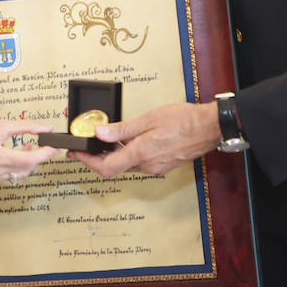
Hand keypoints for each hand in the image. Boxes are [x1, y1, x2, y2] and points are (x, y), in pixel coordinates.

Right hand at [0, 112, 60, 184]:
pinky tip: (14, 154)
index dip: (45, 154)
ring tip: (27, 147)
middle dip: (37, 157)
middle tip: (44, 145)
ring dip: (27, 162)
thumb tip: (46, 128)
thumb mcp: (1, 124)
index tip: (54, 148)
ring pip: (18, 174)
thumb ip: (26, 127)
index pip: (29, 160)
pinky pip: (8, 176)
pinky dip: (15, 167)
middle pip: (26, 169)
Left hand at [69, 101, 220, 177]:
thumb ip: (122, 128)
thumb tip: (100, 133)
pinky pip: (139, 163)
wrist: (210, 127)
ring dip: (113, 156)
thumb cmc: (185, 120)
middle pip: (114, 168)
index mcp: (142, 153)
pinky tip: (126, 142)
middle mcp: (148, 165)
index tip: (76, 154)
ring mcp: (156, 167)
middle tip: (84, 146)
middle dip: (97, 157)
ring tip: (103, 140)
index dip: (87, 162)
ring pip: (127, 165)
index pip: (106, 168)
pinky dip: (128, 154)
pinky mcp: (163, 165)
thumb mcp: (149, 118)